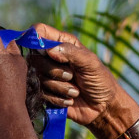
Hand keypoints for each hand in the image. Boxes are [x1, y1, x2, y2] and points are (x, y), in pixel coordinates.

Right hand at [27, 24, 138, 138]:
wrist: (103, 107)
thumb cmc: (100, 80)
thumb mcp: (90, 63)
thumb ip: (71, 52)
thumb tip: (49, 49)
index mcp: (63, 43)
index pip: (40, 31)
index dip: (35, 38)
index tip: (44, 51)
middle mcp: (52, 57)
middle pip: (35, 58)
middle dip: (54, 70)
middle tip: (71, 76)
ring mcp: (47, 75)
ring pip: (38, 78)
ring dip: (60, 87)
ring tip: (75, 91)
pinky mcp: (46, 93)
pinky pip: (41, 94)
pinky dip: (57, 98)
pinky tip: (70, 100)